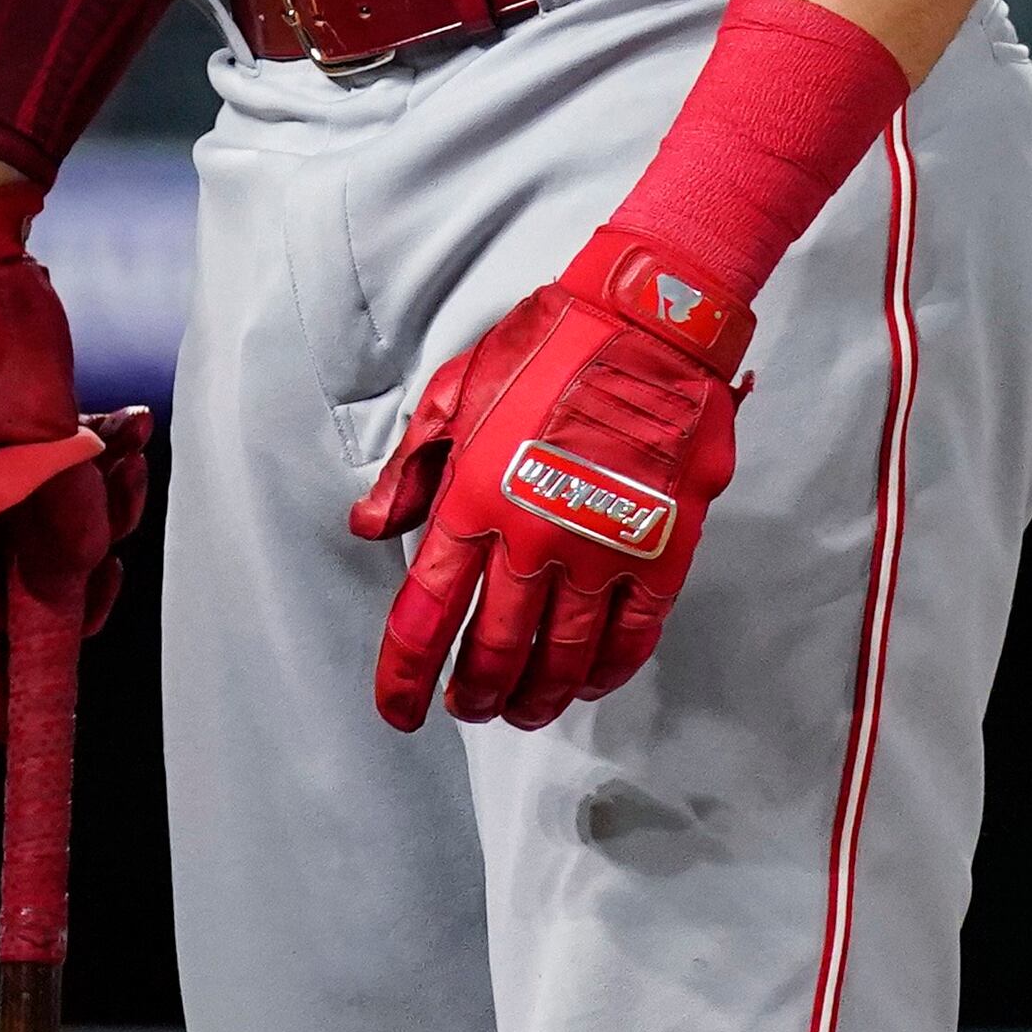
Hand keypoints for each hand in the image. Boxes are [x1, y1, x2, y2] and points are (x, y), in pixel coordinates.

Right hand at [0, 175, 151, 735]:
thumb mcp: (30, 426)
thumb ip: (56, 508)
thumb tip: (75, 576)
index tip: (15, 733)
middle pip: (25, 580)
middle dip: (80, 576)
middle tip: (114, 564)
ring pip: (58, 526)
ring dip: (107, 504)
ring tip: (127, 448)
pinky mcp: (18, 434)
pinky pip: (67, 476)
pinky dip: (104, 461)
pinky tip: (128, 424)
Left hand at [349, 224, 746, 731]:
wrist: (649, 321)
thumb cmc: (550, 346)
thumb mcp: (457, 392)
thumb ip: (412, 469)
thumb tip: (370, 527)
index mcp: (474, 497)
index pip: (425, 612)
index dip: (405, 675)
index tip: (399, 710)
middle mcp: (533, 534)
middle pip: (494, 650)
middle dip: (473, 694)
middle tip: (466, 707)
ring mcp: (602, 548)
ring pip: (563, 658)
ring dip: (537, 698)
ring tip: (522, 710)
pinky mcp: (660, 549)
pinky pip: (632, 636)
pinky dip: (607, 672)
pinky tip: (590, 683)